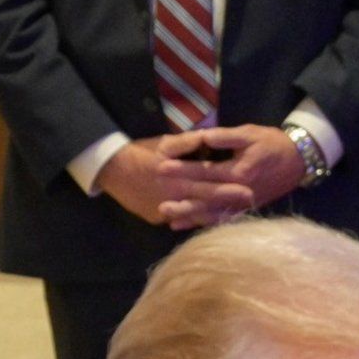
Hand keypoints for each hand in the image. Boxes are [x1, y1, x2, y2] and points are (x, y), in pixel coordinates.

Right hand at [94, 134, 254, 227]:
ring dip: (213, 215)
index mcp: (178, 176)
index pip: (208, 182)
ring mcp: (164, 210)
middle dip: (227, 203)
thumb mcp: (162, 143)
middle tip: (249, 204)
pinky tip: (208, 221)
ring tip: (233, 215)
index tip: (249, 188)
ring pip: (193, 215)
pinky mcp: (156, 218)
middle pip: (205, 201)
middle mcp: (174, 196)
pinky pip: (178, 220)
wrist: (109, 169)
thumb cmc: (139, 153)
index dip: (229, 185)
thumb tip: (207, 137)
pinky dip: (193, 221)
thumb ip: (186, 142)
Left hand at [155, 124, 305, 229]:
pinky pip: (223, 219)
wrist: (298, 160)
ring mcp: (244, 204)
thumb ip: (226, 136)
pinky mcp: (246, 208)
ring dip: (191, 218)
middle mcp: (241, 193)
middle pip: (207, 198)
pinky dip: (205, 223)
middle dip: (182, 200)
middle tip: (160, 202)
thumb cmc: (272, 143)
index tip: (162, 167)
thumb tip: (203, 136)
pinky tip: (187, 226)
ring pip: (214, 214)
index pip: (206, 172)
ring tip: (169, 219)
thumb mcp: (250, 133)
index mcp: (240, 172)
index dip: (183, 169)